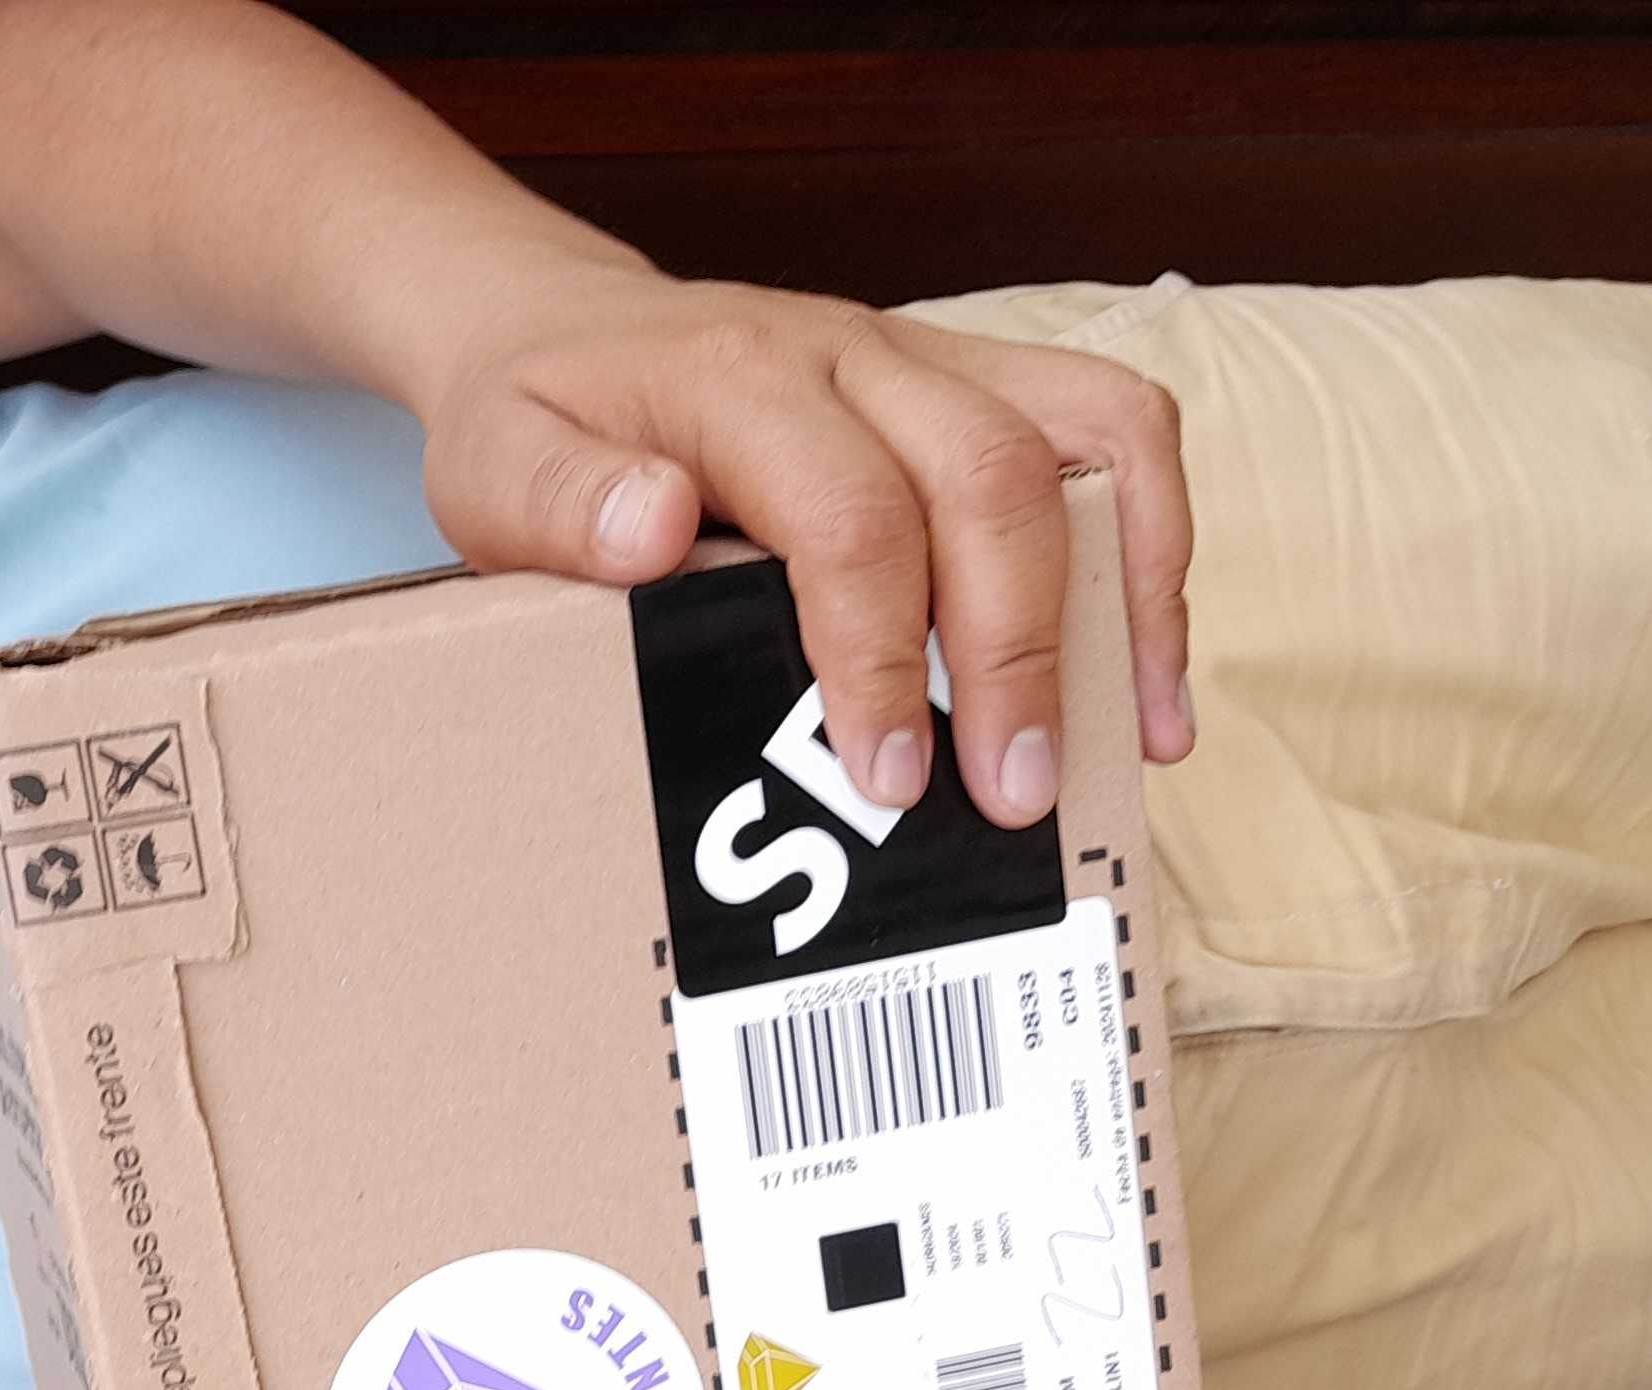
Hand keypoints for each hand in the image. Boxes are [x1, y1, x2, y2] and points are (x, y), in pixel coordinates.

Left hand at [408, 265, 1197, 825]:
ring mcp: (933, 360)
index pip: (851, 514)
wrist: (565, 329)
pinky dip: (1153, 547)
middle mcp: (858, 353)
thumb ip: (563, 506)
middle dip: (1016, 653)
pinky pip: (1110, 431)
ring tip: (1132, 737)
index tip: (887, 779)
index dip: (882, 655)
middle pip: (991, 480)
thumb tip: (655, 530)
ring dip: (1127, 593)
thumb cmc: (540, 423)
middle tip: (1011, 797)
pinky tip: (1148, 676)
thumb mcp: (498, 468)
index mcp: (742, 381)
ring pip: (1088, 437)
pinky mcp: (980, 383)